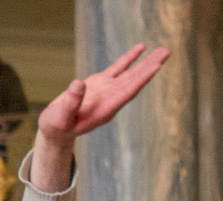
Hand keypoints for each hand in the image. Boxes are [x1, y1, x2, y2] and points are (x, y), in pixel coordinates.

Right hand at [37, 44, 170, 143]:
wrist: (56, 131)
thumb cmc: (56, 127)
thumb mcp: (59, 118)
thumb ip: (70, 103)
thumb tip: (79, 83)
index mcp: (104, 109)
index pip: (127, 92)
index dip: (140, 79)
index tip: (155, 67)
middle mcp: (111, 99)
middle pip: (134, 81)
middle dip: (150, 67)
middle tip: (166, 53)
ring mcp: (107, 91)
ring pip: (130, 74)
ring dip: (146, 63)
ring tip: (163, 51)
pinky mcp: (99, 84)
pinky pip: (118, 68)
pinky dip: (129, 59)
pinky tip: (141, 48)